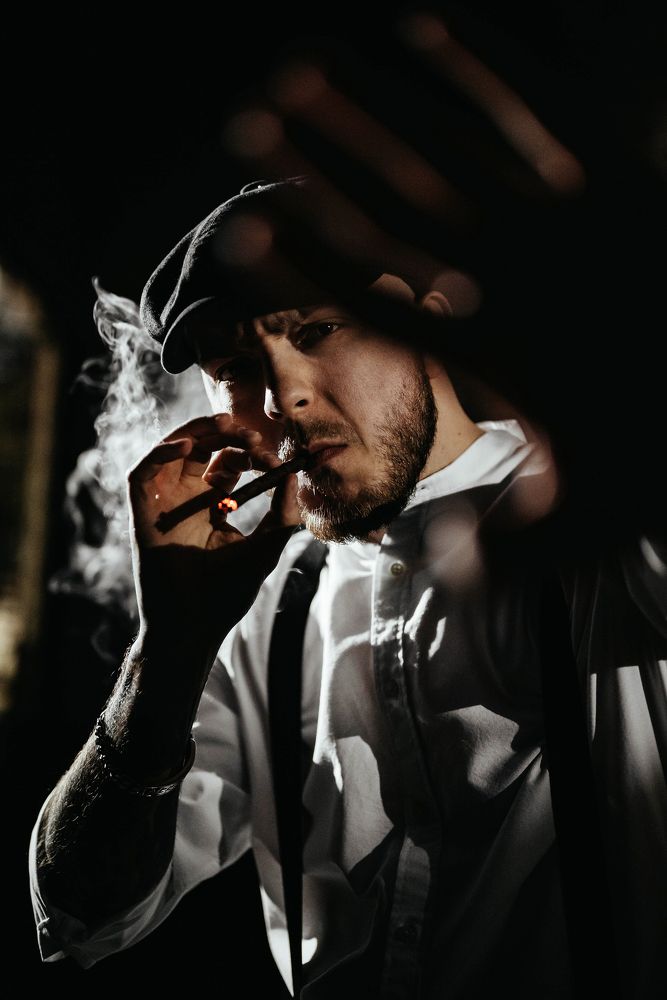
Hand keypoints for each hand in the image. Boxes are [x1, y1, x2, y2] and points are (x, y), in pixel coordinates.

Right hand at [128, 412, 299, 653]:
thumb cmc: (227, 594)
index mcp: (215, 505)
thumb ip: (282, 512)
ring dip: (196, 431)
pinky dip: (160, 452)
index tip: (272, 459)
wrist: (194, 626)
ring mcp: (163, 503)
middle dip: (226, 434)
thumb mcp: (266, 547)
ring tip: (225, 428)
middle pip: (202, 449)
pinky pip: (143, 471)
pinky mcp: (141, 513)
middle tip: (250, 435)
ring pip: (173, 450)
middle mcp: (187, 499)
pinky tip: (187, 447)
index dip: (250, 453)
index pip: (229, 463)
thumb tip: (296, 474)